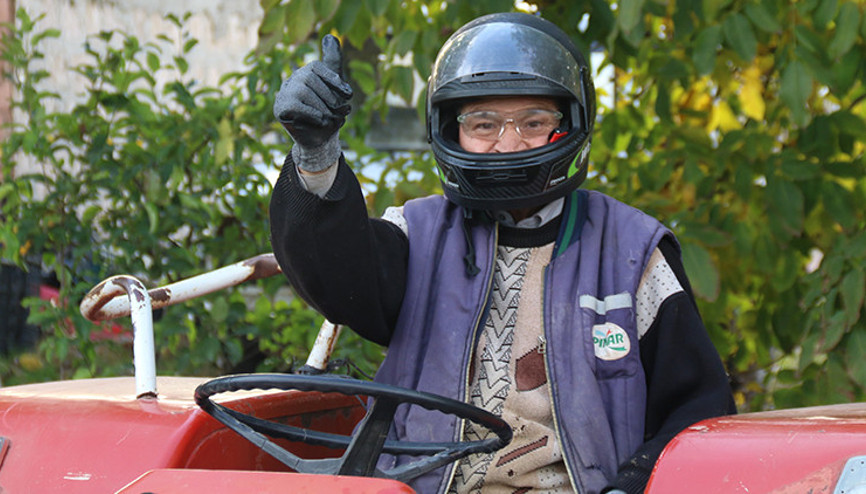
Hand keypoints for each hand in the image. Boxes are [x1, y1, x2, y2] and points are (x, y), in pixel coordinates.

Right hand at [274, 34, 352, 171]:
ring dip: (324, 109)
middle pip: (313, 81)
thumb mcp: (337, 88)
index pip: (320, 68)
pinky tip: (321, 121)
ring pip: (305, 93)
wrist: (321, 139)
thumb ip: (334, 63)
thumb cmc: (330, 111)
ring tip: (331, 119)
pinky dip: (313, 114)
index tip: (349, 95)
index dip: (335, 81)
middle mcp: (295, 77)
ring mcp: (285, 92)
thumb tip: (330, 36)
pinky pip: (297, 105)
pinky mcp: (280, 107)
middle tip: (340, 113)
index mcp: (309, 70)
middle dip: (331, 99)